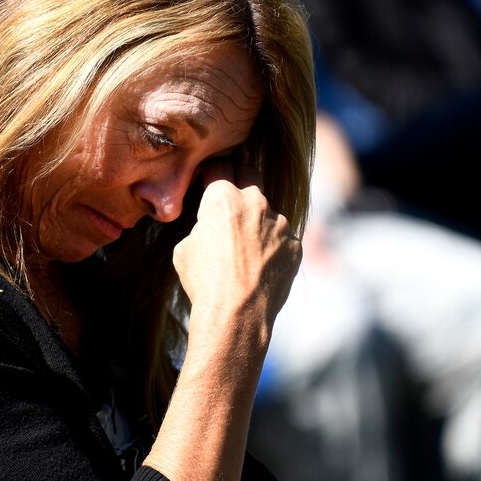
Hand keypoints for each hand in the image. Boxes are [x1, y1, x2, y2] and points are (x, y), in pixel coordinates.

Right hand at [172, 160, 301, 321]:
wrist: (236, 315)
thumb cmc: (204, 282)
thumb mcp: (185, 249)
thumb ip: (202, 227)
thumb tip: (209, 227)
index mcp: (223, 198)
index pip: (219, 165)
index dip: (212, 171)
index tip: (210, 177)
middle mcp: (255, 202)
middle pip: (249, 172)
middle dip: (239, 178)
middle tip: (231, 197)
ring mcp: (279, 222)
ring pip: (268, 211)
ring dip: (258, 221)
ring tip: (245, 251)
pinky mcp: (295, 244)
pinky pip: (283, 237)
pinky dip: (273, 247)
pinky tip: (261, 267)